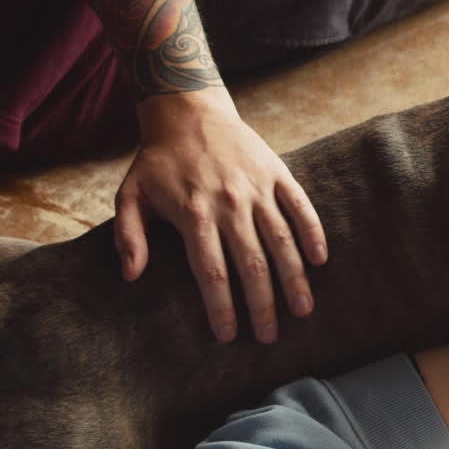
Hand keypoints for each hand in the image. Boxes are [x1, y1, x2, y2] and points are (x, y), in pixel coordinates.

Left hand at [114, 89, 327, 342]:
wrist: (188, 111)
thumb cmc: (158, 162)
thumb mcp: (130, 196)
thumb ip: (128, 237)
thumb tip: (132, 276)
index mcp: (194, 214)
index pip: (212, 273)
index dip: (222, 307)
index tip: (229, 335)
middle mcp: (230, 204)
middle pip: (252, 265)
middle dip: (263, 305)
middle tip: (269, 337)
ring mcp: (257, 188)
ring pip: (281, 241)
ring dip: (294, 278)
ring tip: (302, 310)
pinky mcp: (277, 173)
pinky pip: (300, 207)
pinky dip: (312, 233)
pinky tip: (320, 261)